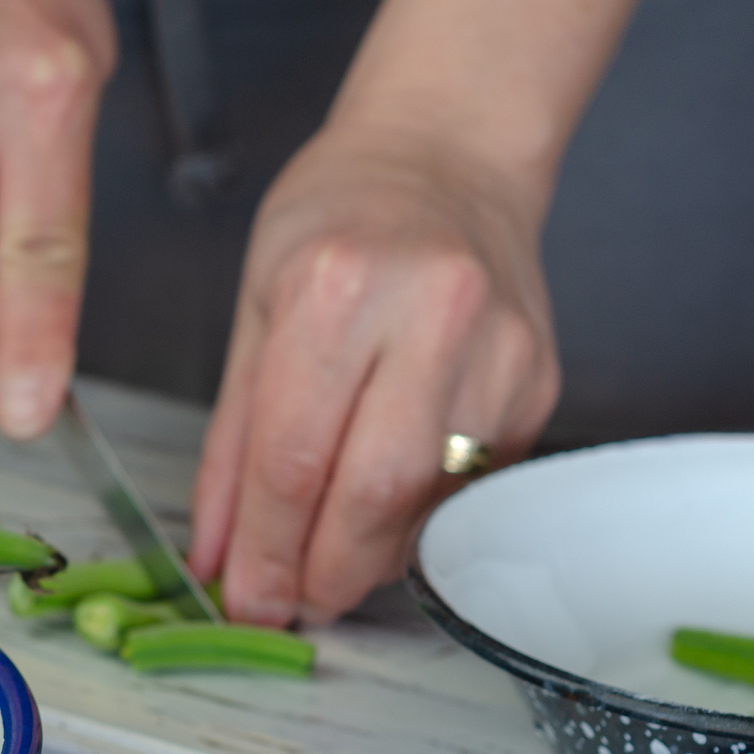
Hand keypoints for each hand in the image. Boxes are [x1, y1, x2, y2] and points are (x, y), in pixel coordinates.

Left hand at [188, 125, 560, 626]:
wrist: (448, 153)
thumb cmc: (341, 217)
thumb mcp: (253, 307)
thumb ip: (231, 443)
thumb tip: (215, 551)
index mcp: (336, 287)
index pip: (292, 456)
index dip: (264, 549)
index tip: (244, 597)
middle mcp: (428, 314)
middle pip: (372, 492)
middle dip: (320, 570)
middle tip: (285, 599)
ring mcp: (498, 350)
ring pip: (430, 502)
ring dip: (368, 557)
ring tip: (325, 560)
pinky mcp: (538, 381)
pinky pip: (471, 484)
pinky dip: (416, 521)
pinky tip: (380, 515)